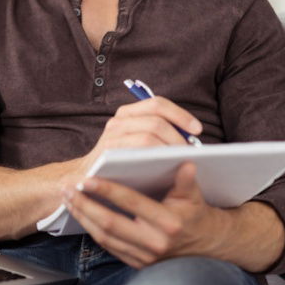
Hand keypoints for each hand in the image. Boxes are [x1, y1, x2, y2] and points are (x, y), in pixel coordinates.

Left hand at [63, 162, 224, 268]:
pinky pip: (108, 246)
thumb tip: (187, 161)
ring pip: (104, 237)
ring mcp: (144, 257)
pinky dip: (91, 229)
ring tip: (68, 198)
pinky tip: (81, 213)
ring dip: (83, 217)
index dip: (107, 190)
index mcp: (168, 223)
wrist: (206, 245)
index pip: (131, 203)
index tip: (87, 178)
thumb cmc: (195, 213)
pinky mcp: (137, 264)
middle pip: (110, 224)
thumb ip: (187, 180)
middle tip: (67, 188)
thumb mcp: (195, 195)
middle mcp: (155, 243)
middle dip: (85, 205)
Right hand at [75, 96, 202, 174]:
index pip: (157, 104)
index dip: (180, 114)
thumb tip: (192, 136)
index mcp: (128, 113)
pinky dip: (154, 159)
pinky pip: (136, 153)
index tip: (198, 129)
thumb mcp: (139, 143)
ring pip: (148, 137)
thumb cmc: (123, 163)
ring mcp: (111, 137)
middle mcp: (117, 121)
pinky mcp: (107, 154)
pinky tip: (164, 169)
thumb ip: (159, 133)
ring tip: (180, 162)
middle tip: (190, 153)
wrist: (87, 179)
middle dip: (178, 137)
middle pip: (156, 121)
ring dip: (168, 149)